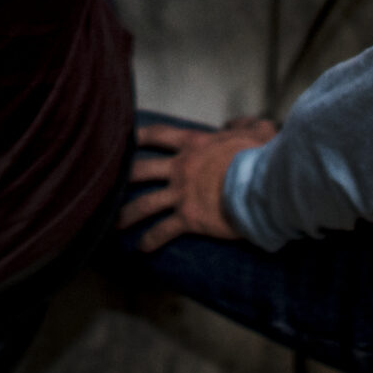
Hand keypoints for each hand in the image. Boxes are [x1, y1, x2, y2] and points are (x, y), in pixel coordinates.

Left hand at [121, 118, 276, 249]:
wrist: (264, 185)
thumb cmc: (262, 157)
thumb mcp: (257, 131)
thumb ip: (243, 124)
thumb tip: (234, 124)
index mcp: (193, 144)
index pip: (158, 135)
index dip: (139, 136)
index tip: (125, 138)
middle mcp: (180, 168)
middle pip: (141, 170)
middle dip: (122, 176)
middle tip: (108, 181)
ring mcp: (181, 194)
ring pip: (144, 204)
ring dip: (126, 214)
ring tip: (113, 223)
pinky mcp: (189, 218)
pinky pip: (163, 231)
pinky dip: (150, 240)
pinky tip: (142, 248)